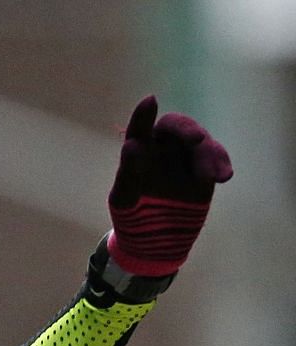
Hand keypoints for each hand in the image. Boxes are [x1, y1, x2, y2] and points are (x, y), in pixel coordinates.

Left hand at [106, 95, 232, 276]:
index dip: (144, 114)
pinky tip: (223, 177)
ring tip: (212, 177)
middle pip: (176, 127)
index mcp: (138, 150)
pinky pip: (216, 159)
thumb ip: (128, 172)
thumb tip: (132, 145)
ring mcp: (185, 157)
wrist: (154, 242)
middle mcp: (162, 148)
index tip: (150, 101)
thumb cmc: (132, 217)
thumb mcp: (125, 198)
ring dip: (209, 155)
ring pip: (200, 143)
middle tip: (197, 140)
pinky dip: (221, 164)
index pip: (140, 127)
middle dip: (188, 130)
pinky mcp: (204, 170)